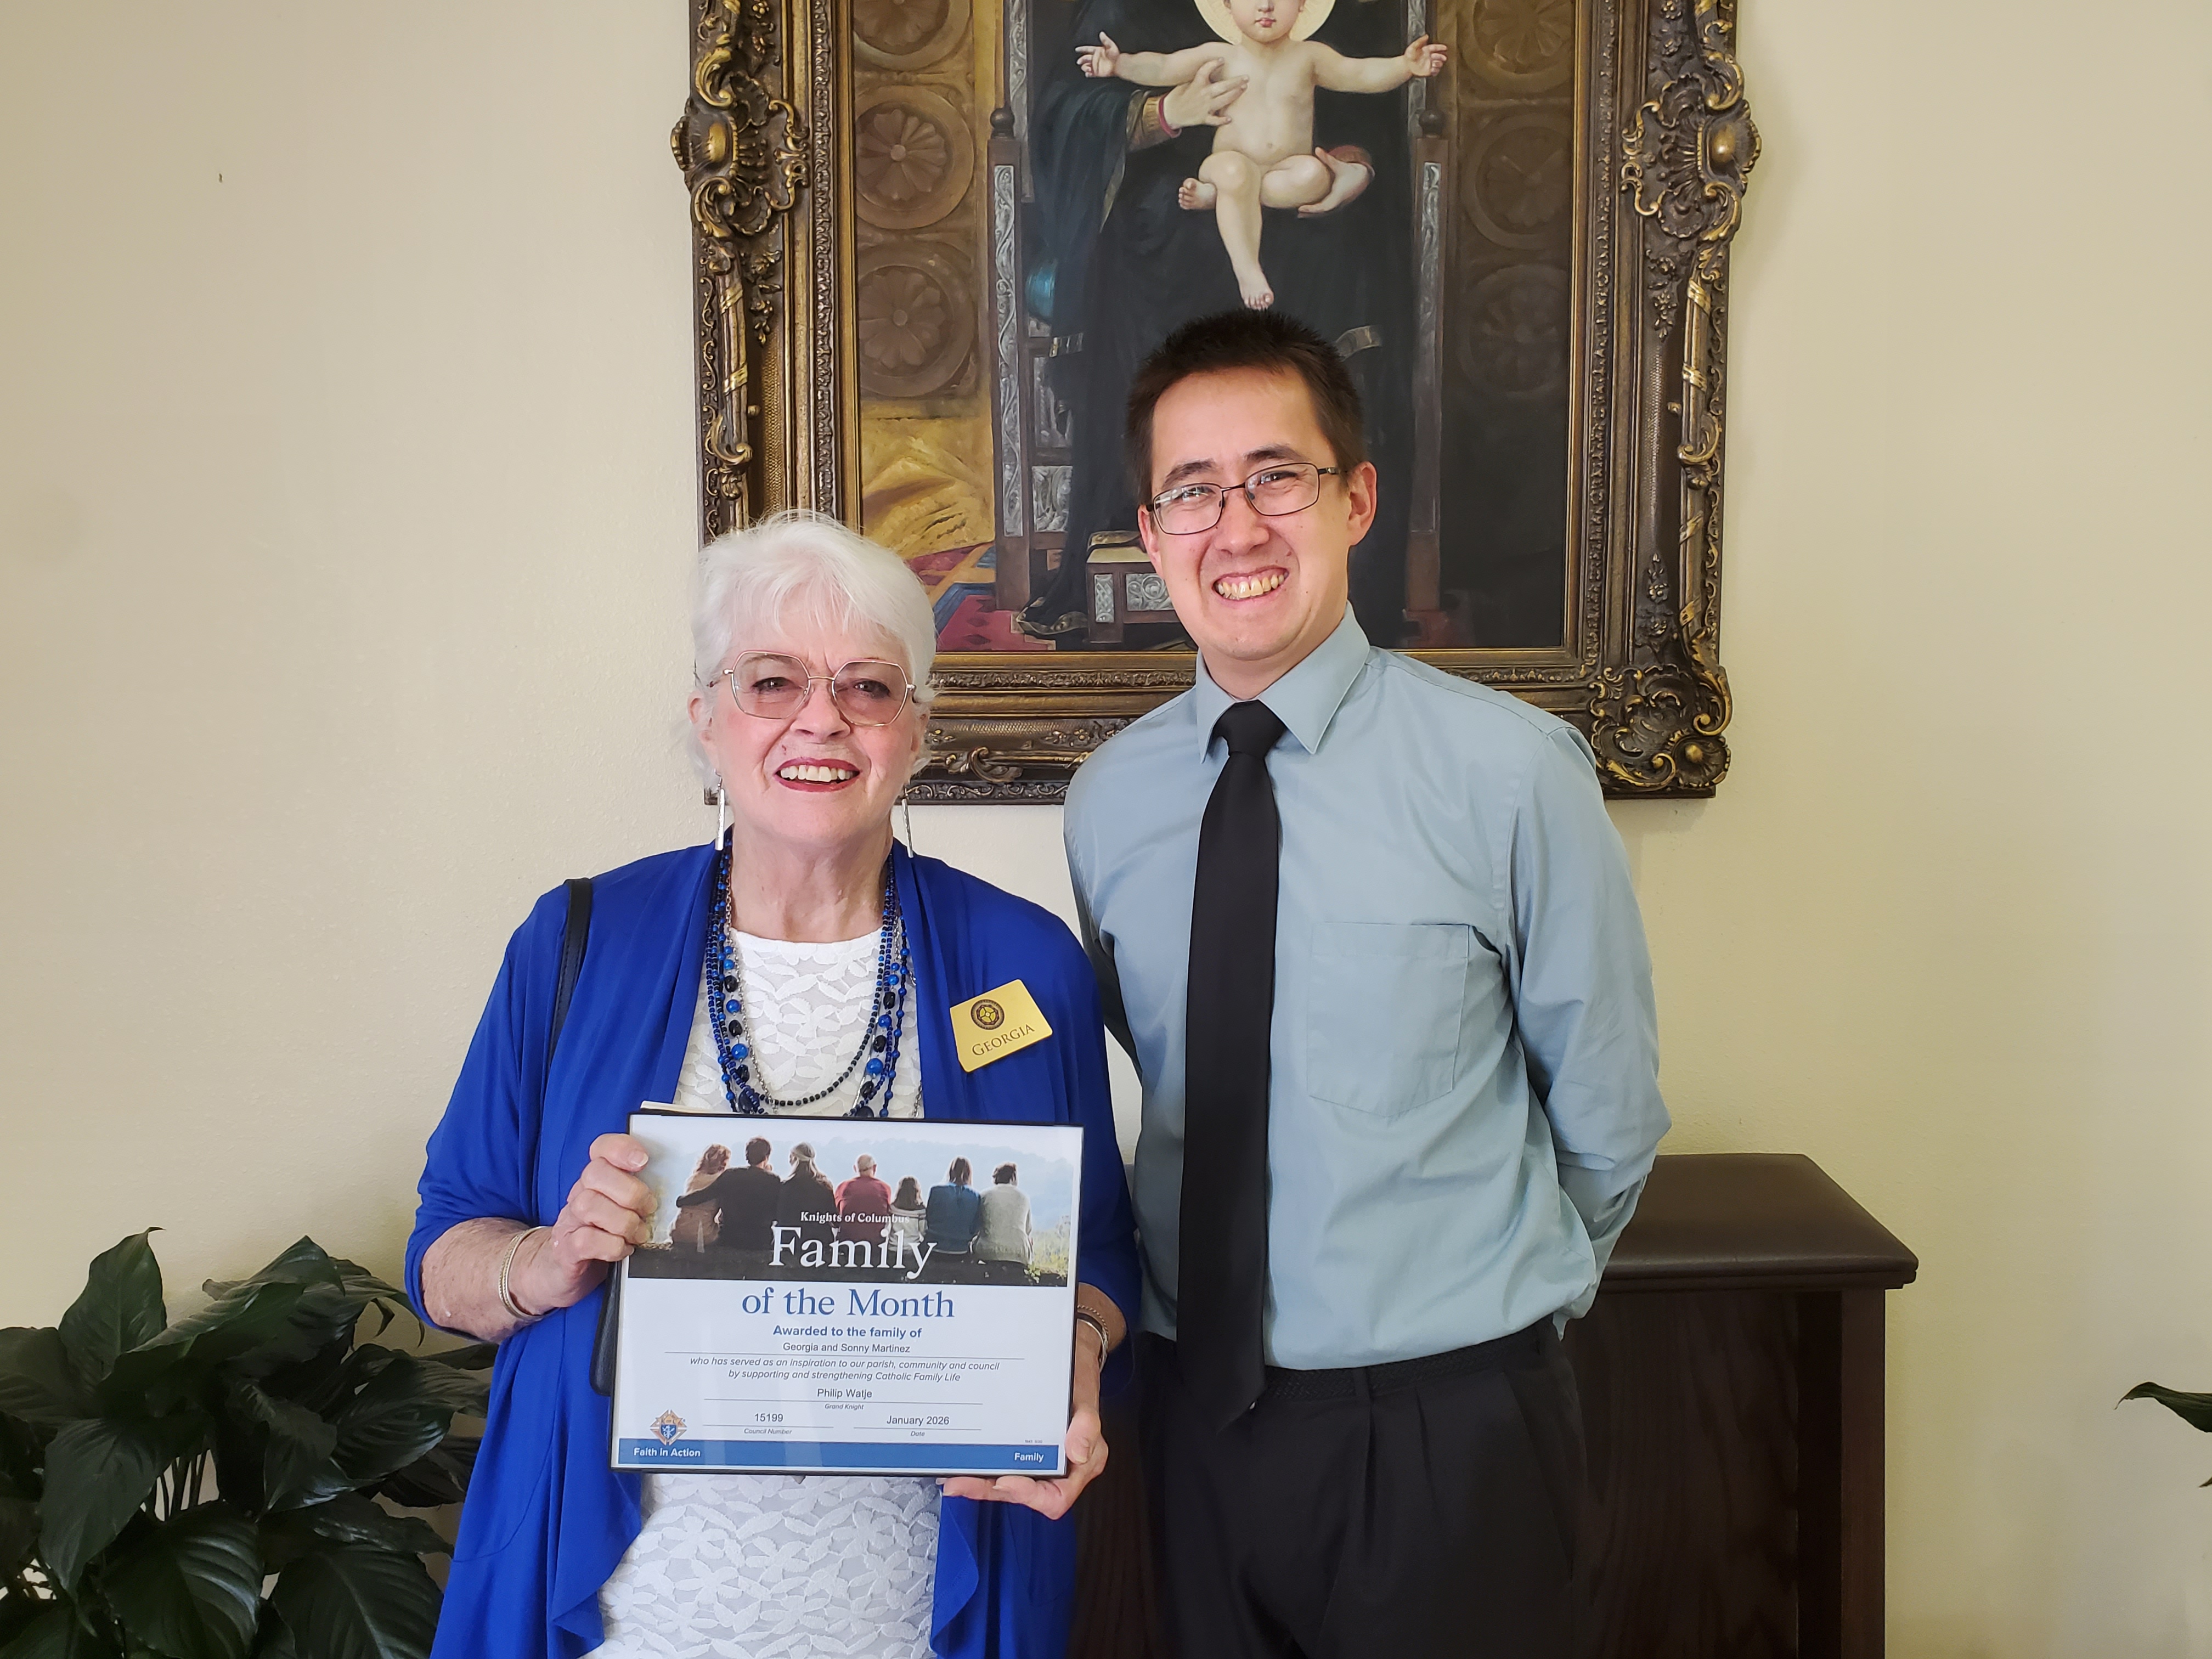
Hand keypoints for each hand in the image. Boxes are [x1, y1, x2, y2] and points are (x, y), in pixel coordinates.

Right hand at [508, 1133, 654, 1315]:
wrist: (558, 1272)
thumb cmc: (598, 1238)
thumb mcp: (619, 1210)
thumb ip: (638, 1195)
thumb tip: (673, 1190)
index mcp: (595, 1182)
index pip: (601, 1149)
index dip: (621, 1148)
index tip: (643, 1161)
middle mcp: (579, 1196)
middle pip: (595, 1174)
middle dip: (630, 1192)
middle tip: (648, 1210)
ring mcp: (570, 1222)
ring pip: (589, 1205)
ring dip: (623, 1222)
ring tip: (638, 1234)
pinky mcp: (566, 1251)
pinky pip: (585, 1240)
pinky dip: (611, 1246)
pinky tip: (623, 1250)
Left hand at [941, 1322, 1108, 1519]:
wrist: (1070, 1358)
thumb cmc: (1078, 1379)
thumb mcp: (1085, 1396)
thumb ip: (1086, 1425)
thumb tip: (1078, 1454)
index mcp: (1079, 1464)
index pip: (1056, 1497)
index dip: (1029, 1495)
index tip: (1005, 1481)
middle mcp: (1059, 1468)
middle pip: (1024, 1494)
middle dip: (991, 1490)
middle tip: (963, 1483)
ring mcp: (1039, 1461)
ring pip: (1009, 1483)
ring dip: (981, 1484)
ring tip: (955, 1479)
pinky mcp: (1022, 1450)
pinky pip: (1003, 1465)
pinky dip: (983, 1467)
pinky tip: (964, 1462)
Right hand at [1075, 32, 1119, 76]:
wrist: (1119, 65)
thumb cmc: (1116, 56)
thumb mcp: (1111, 45)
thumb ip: (1105, 40)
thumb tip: (1101, 33)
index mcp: (1097, 51)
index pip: (1088, 49)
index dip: (1082, 49)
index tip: (1077, 49)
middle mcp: (1095, 58)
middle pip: (1085, 58)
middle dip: (1081, 60)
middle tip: (1079, 61)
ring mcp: (1096, 66)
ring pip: (1086, 66)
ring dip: (1084, 67)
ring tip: (1087, 68)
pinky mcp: (1097, 72)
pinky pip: (1090, 74)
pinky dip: (1088, 74)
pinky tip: (1088, 73)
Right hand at [1161, 57, 1245, 129]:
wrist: (1170, 113)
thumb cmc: (1178, 96)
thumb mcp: (1186, 83)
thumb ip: (1199, 78)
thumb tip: (1211, 70)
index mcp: (1197, 84)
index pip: (1206, 70)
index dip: (1214, 64)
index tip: (1222, 60)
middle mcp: (1203, 94)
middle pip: (1223, 86)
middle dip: (1235, 81)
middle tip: (1246, 78)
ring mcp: (1204, 107)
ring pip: (1223, 100)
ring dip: (1235, 94)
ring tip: (1243, 89)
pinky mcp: (1203, 118)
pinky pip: (1214, 120)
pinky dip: (1222, 120)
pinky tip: (1230, 119)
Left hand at [1297, 145, 1373, 216]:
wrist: (1363, 178)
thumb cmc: (1351, 172)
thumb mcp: (1339, 165)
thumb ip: (1327, 158)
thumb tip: (1317, 149)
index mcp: (1338, 195)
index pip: (1324, 207)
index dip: (1312, 209)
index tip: (1301, 208)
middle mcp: (1338, 203)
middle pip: (1322, 213)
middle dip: (1310, 213)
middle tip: (1297, 212)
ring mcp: (1338, 205)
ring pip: (1324, 214)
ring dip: (1312, 215)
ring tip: (1300, 214)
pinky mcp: (1338, 205)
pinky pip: (1326, 211)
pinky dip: (1317, 212)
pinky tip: (1308, 212)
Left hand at [1404, 33, 1446, 75]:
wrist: (1406, 66)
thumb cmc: (1409, 56)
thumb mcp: (1413, 46)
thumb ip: (1420, 41)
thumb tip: (1426, 36)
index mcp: (1427, 50)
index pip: (1435, 48)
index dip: (1441, 47)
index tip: (1445, 48)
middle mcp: (1429, 57)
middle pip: (1439, 56)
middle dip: (1442, 57)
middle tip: (1443, 58)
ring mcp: (1429, 64)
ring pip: (1438, 64)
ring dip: (1438, 64)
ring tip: (1434, 64)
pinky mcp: (1429, 71)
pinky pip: (1435, 71)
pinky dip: (1436, 71)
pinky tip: (1433, 69)